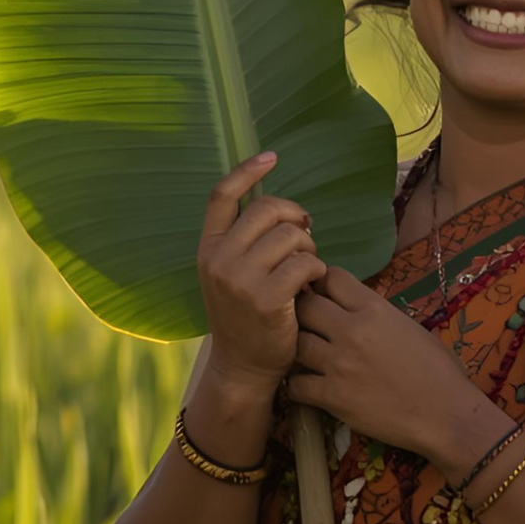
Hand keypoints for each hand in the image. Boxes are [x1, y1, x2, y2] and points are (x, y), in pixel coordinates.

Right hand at [196, 151, 325, 389]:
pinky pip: (304, 264)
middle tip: (305, 239)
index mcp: (208, 248)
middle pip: (267, 209)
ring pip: (290, 236)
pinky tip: (312, 284)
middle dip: (296, 218)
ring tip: (307, 268)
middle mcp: (218, 259)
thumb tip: (286, 210)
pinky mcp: (266, 299)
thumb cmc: (246, 315)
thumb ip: (246, 241)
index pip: (221, 195)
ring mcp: (239, 280)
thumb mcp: (231, 274)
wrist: (243, 366)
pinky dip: (316, 270)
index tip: (271, 157)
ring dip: (309, 248)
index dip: (247, 170)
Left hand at [285, 267, 482, 458]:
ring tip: (307, 356)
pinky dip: (298, 385)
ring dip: (298, 348)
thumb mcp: (409, 327)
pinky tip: (308, 386)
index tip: (323, 295)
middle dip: (303, 312)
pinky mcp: (332, 396)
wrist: (445, 414)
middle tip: (309, 325)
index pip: (332, 277)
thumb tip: (353, 308)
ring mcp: (338, 363)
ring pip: (295, 343)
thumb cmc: (438, 370)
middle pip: (305, 306)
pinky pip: (296, 384)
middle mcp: (352, 330)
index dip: (323, 284)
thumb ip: (377, 313)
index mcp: (375, 309)